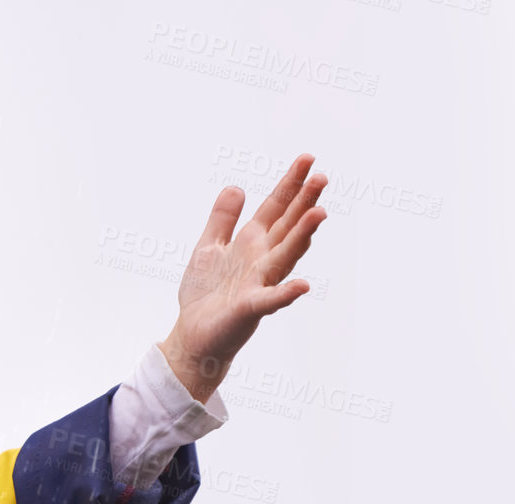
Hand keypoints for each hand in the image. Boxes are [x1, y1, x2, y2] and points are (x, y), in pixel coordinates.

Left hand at [158, 153, 328, 403]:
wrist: (193, 334)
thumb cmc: (205, 293)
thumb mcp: (208, 247)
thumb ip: (222, 219)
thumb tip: (236, 186)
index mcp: (251, 243)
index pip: (275, 208)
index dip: (290, 184)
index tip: (307, 158)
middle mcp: (261, 260)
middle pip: (287, 227)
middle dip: (303, 203)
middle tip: (322, 177)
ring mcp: (259, 284)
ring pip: (284, 256)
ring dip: (302, 236)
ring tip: (319, 214)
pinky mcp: (249, 309)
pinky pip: (270, 300)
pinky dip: (286, 293)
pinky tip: (303, 285)